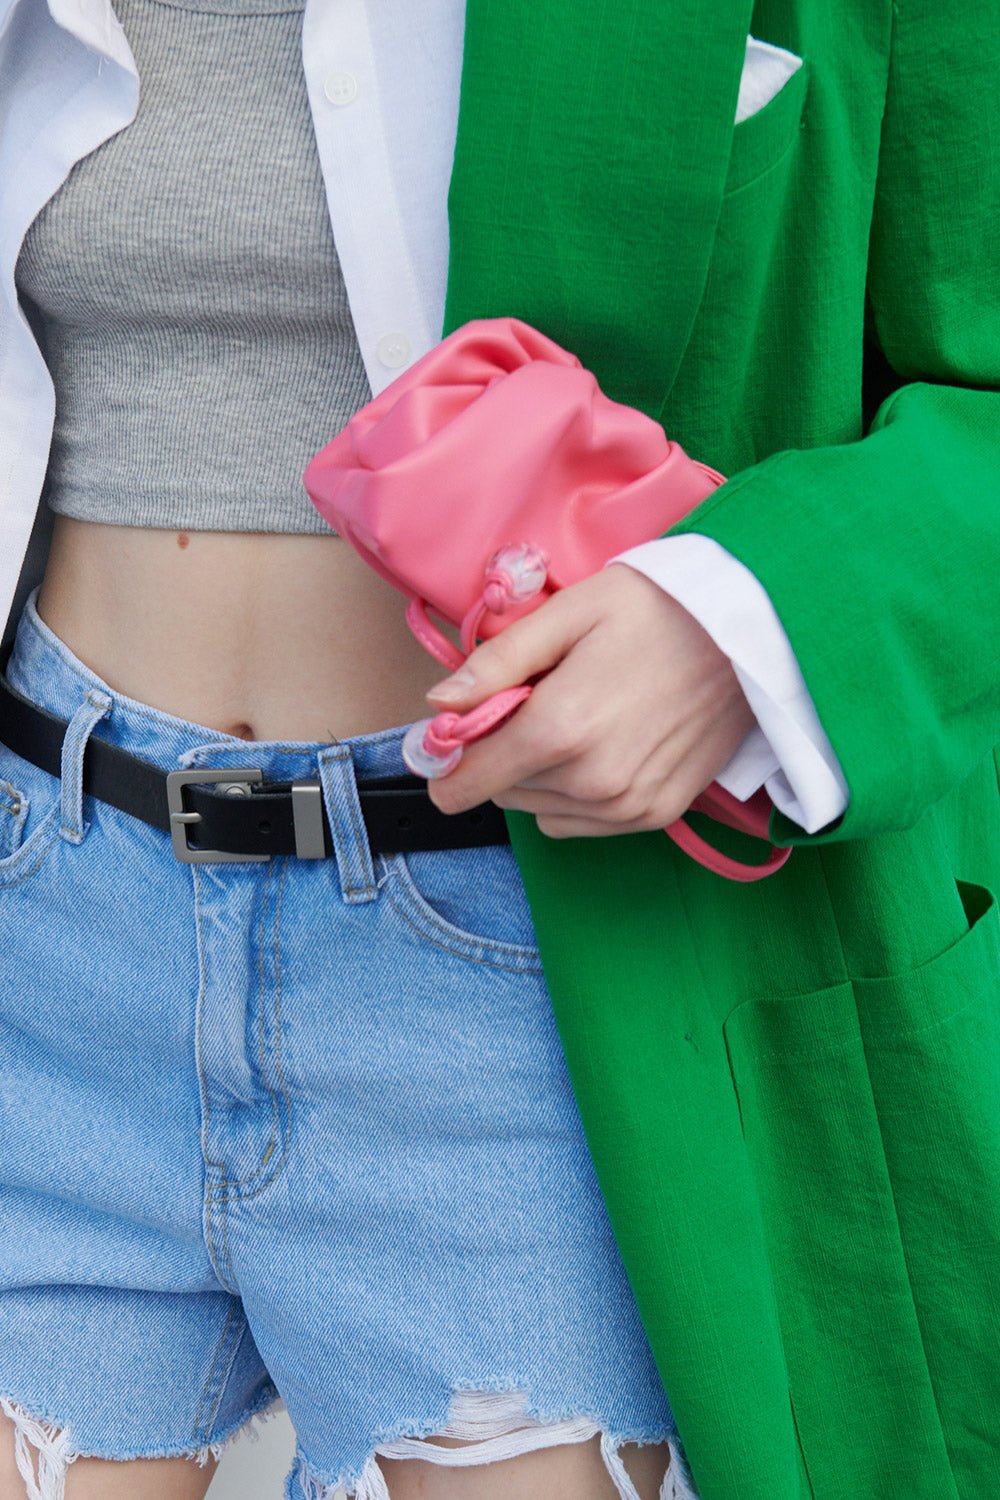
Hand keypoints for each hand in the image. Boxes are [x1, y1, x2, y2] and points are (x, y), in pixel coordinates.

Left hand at [423, 563, 756, 837]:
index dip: (446, 759)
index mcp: (558, 729)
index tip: (452, 734)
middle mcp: (591, 781)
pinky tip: (603, 744)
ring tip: (579, 716)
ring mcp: (627, 806)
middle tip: (537, 699)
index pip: (465, 782)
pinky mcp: (656, 814)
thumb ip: (495, 664)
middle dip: (501, 753)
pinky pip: (581, 823)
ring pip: (539, 809)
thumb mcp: (568, 613)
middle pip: (501, 791)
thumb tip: (437, 705)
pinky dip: (575, 793)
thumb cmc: (658, 609)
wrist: (753, 632)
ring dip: (539, 774)